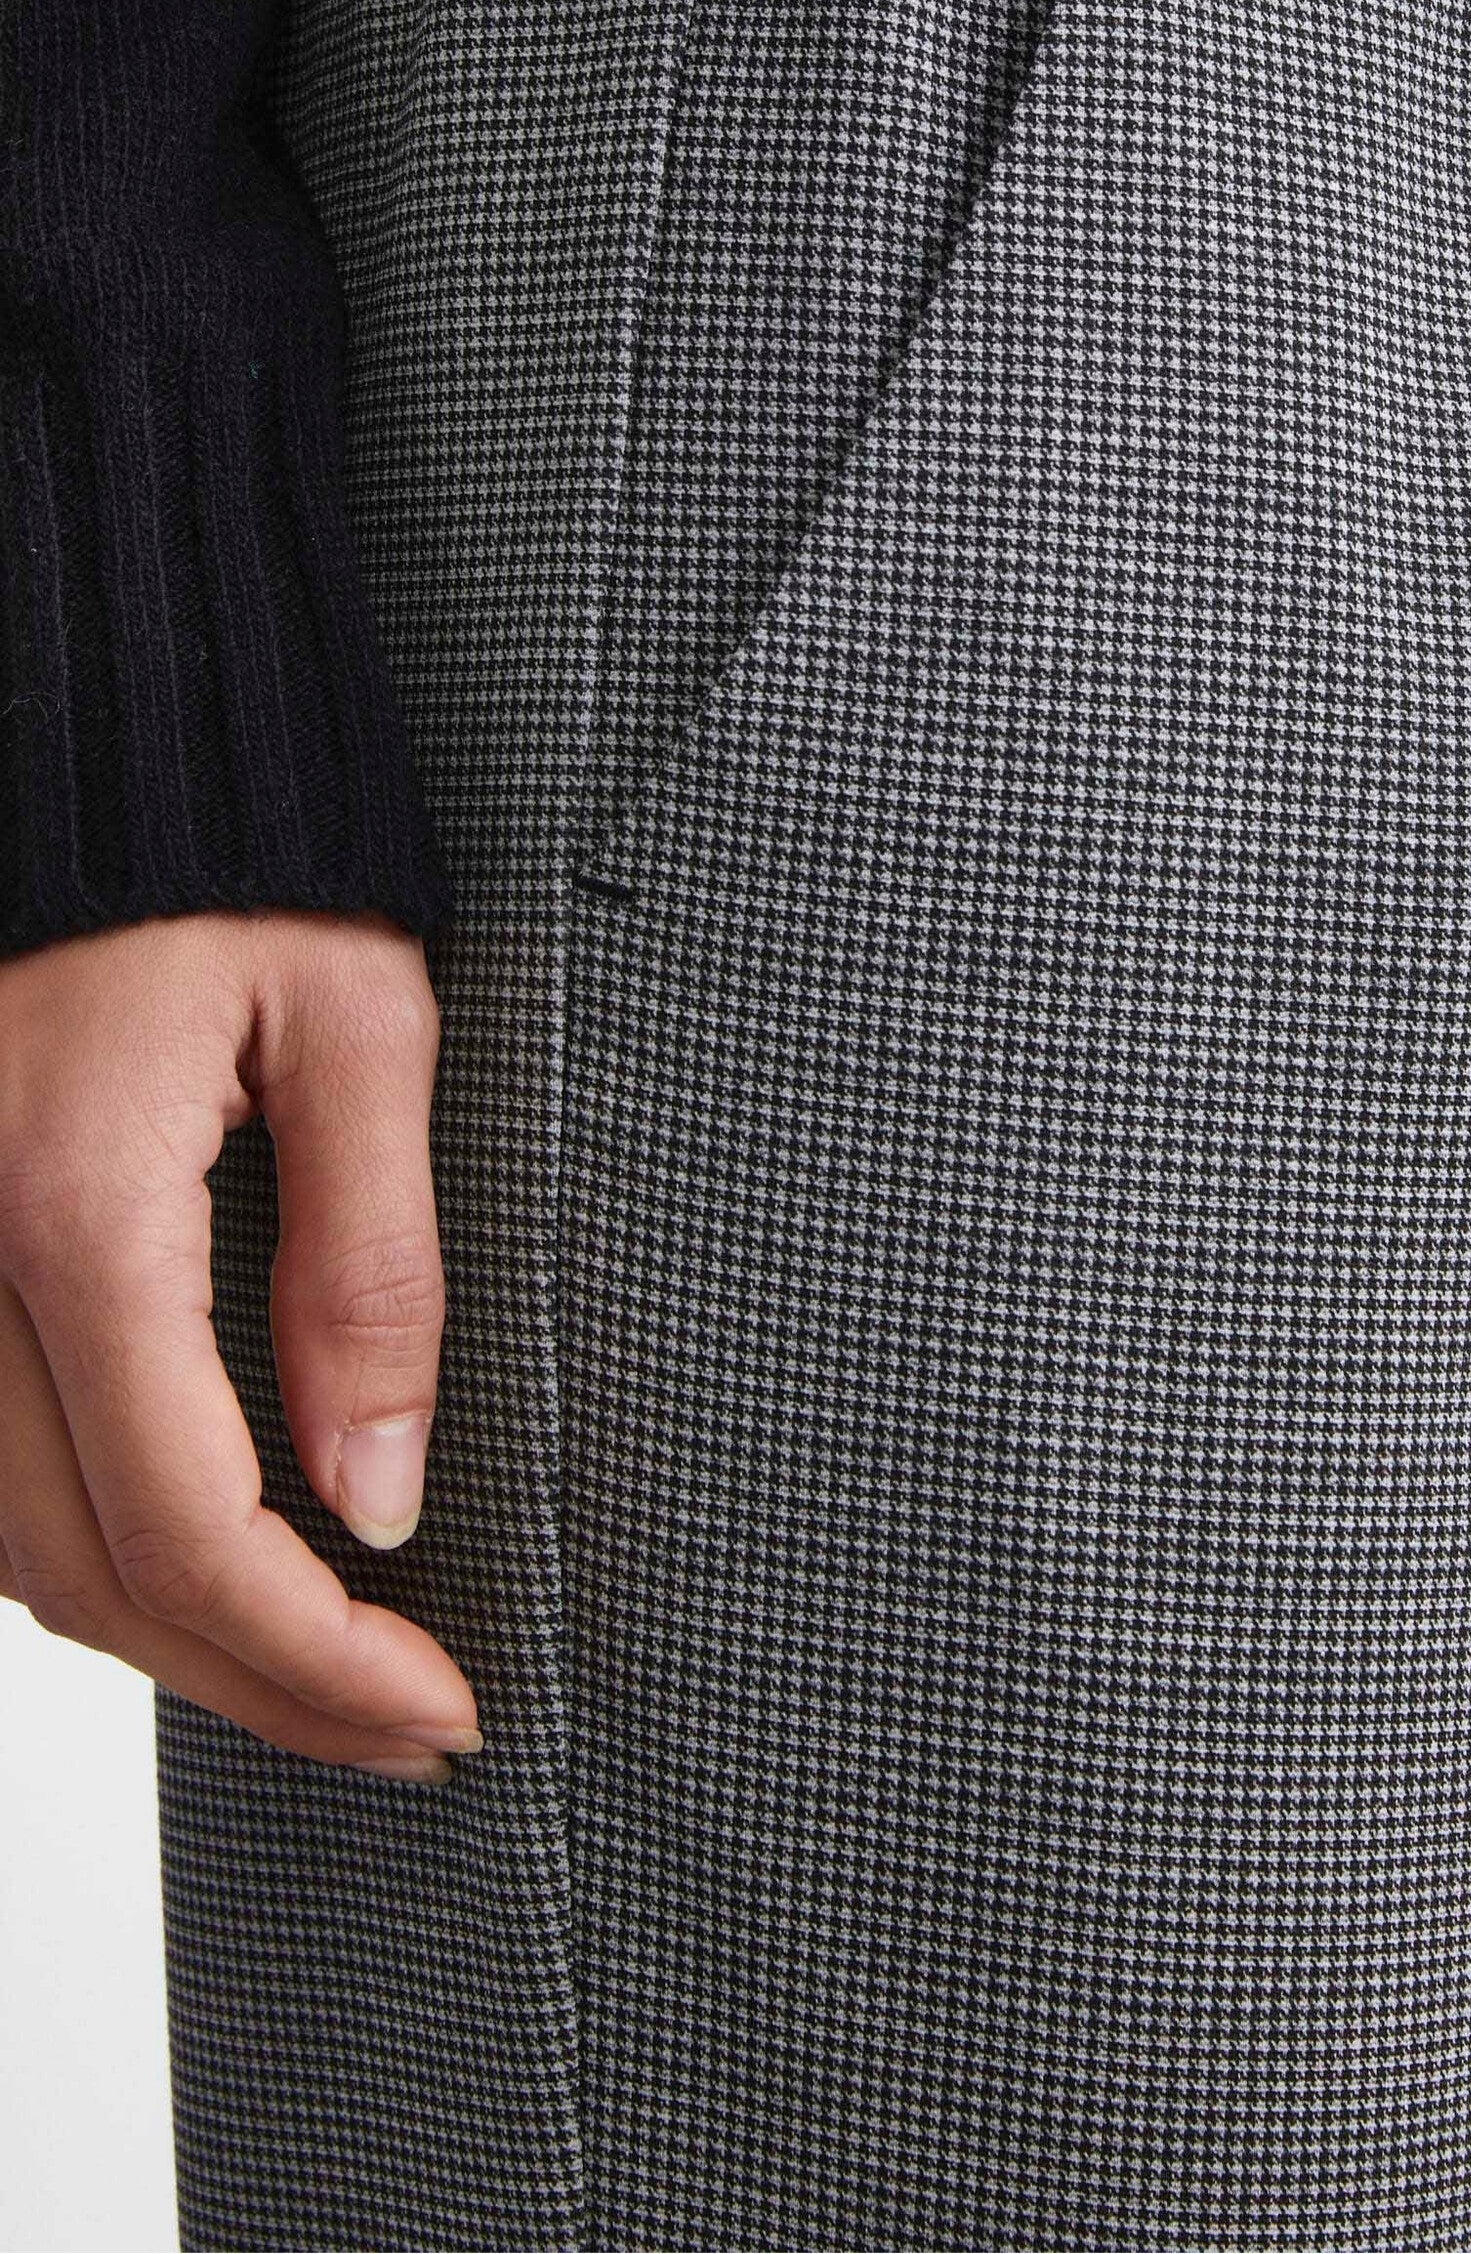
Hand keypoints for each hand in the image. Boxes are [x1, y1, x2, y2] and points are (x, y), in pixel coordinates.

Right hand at [0, 909, 479, 1781]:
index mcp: (75, 1212)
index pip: (188, 1523)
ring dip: (169, 1637)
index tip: (439, 1705)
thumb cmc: (233, 850)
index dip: (316, 1654)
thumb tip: (381, 1490)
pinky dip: (91, 1548)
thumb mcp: (360, 1018)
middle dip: (259, 1684)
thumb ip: (370, 1263)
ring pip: (16, 1549)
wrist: (93, 735)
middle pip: (89, 1575)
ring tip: (327, 1670)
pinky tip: (203, 1565)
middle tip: (408, 1725)